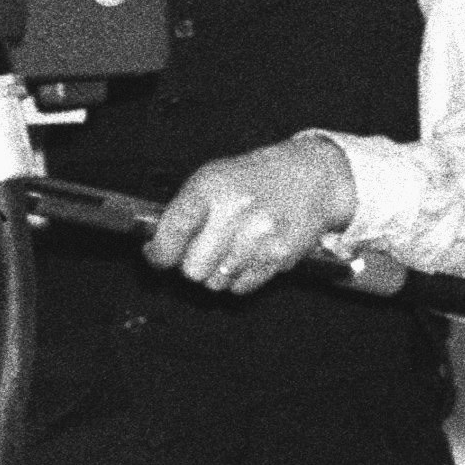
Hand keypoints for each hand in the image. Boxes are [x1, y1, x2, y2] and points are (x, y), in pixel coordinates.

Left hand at [145, 136, 355, 297]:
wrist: (310, 178)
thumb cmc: (252, 181)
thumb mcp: (211, 180)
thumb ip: (180, 214)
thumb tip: (154, 252)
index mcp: (209, 188)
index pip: (171, 233)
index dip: (160, 253)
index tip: (159, 256)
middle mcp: (234, 211)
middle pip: (192, 268)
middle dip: (193, 264)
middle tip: (205, 249)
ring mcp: (258, 235)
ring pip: (215, 282)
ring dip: (217, 272)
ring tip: (233, 248)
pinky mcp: (279, 255)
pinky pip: (241, 287)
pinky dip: (240, 278)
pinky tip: (250, 255)